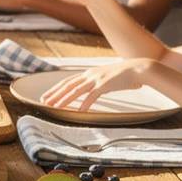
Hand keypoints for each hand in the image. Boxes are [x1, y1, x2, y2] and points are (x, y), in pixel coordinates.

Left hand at [39, 58, 153, 110]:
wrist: (138, 69)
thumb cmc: (123, 75)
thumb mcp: (105, 78)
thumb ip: (96, 83)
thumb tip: (89, 92)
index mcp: (88, 73)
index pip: (67, 81)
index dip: (55, 89)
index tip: (46, 96)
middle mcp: (89, 75)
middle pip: (67, 85)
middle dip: (54, 94)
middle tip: (44, 102)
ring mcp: (97, 79)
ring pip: (76, 90)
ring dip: (64, 99)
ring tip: (55, 107)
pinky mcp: (105, 85)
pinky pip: (92, 96)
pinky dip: (84, 104)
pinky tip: (79, 111)